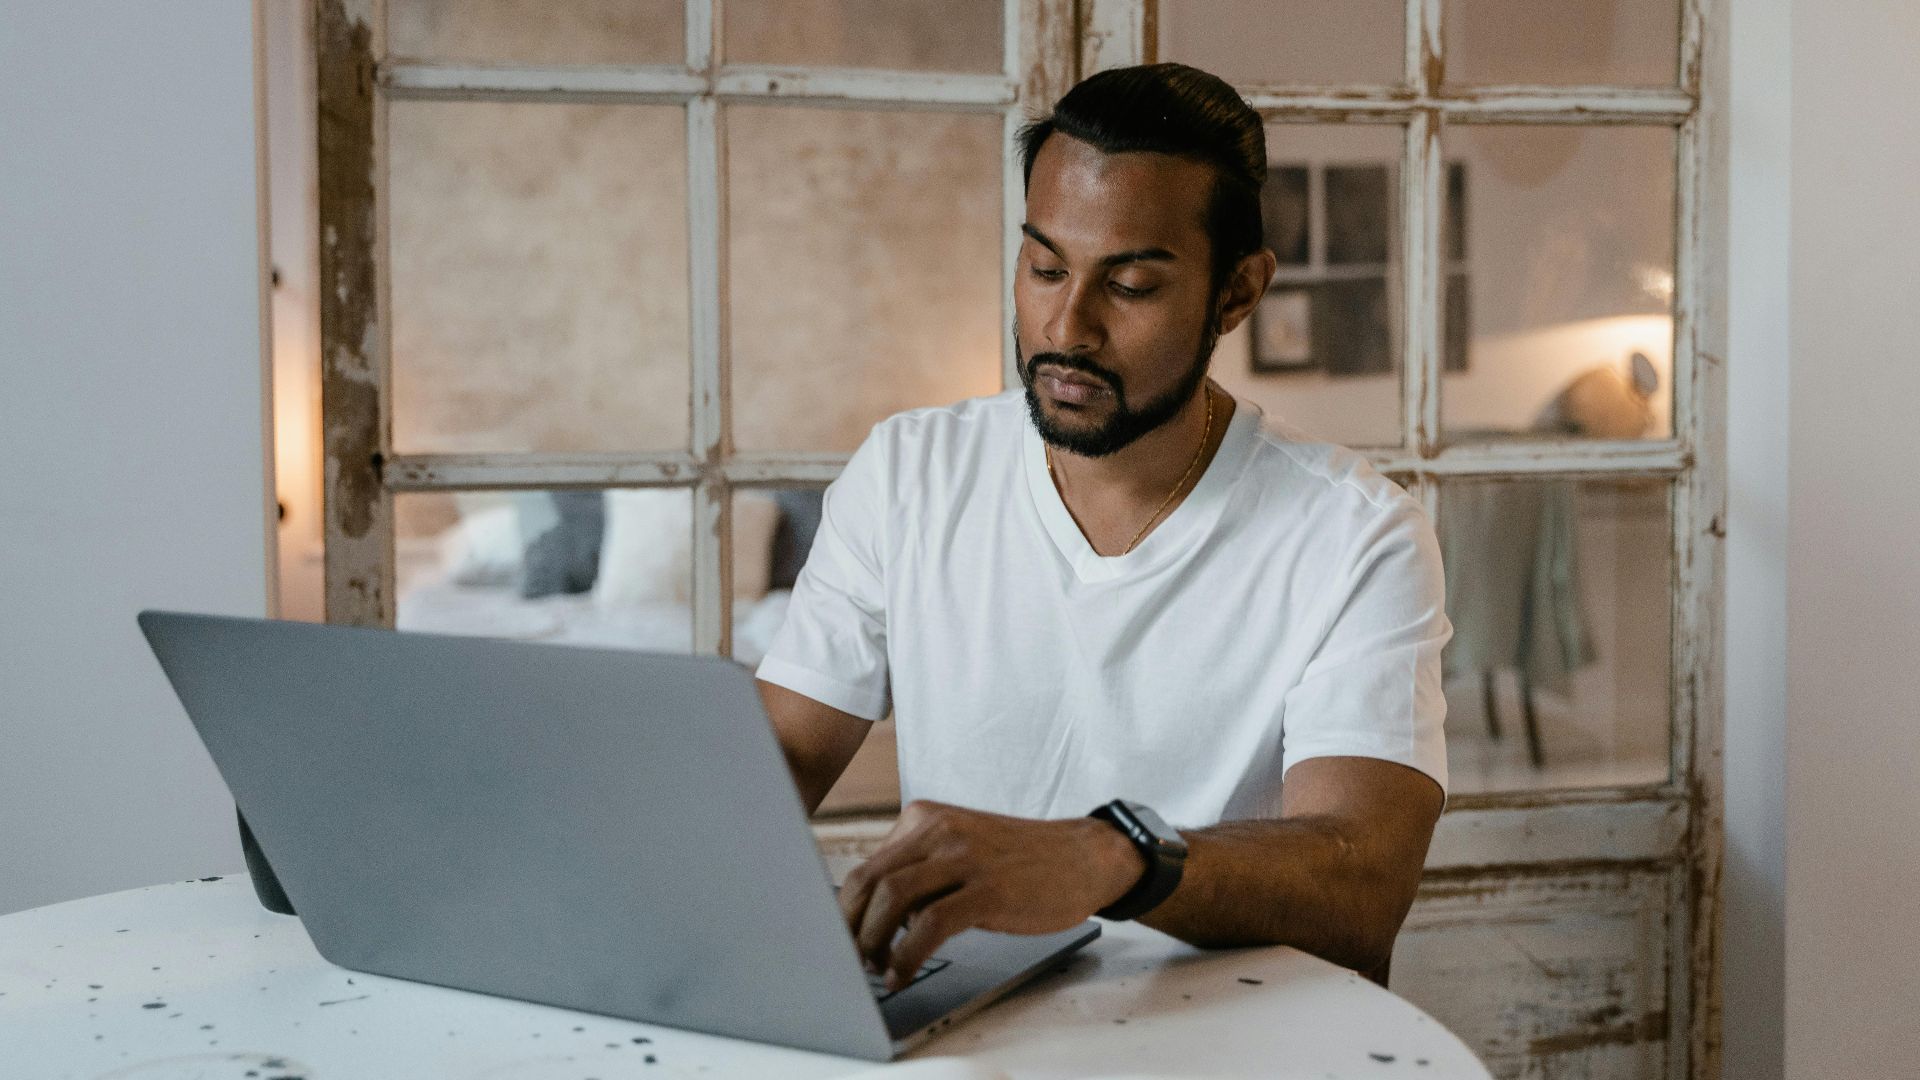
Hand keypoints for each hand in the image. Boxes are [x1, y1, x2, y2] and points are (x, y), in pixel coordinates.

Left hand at [837, 800, 1146, 990]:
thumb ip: (919, 871)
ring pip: (892, 898)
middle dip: (849, 928)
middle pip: (869, 880)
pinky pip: (929, 924)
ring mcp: (964, 857)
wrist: (1083, 856)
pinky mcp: (987, 888)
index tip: (840, 941)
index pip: (867, 866)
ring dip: (872, 942)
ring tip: (873, 969)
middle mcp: (939, 829)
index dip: (846, 911)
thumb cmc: (1019, 862)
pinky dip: (906, 955)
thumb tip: (871, 919)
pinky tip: (902, 972)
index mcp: (925, 818)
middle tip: (847, 961)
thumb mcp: (960, 850)